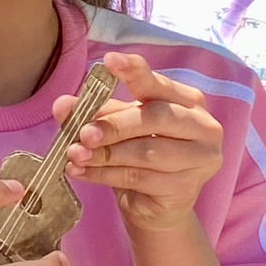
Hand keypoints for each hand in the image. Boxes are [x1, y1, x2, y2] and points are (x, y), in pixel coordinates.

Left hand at [64, 50, 222, 231]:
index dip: (134, 71)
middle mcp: (203, 126)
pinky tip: (81, 172)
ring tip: (74, 154)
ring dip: (104, 154)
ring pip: (146, 152)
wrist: (155, 205)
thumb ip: (95, 113)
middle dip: (114, 125)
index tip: (109, 60)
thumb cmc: (139, 154)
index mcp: (187, 100)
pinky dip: (103, 175)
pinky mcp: (186, 188)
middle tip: (83, 133)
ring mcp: (200, 159)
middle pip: (155, 118)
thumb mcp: (117, 127)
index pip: (158, 82)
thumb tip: (63, 104)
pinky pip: (139, 178)